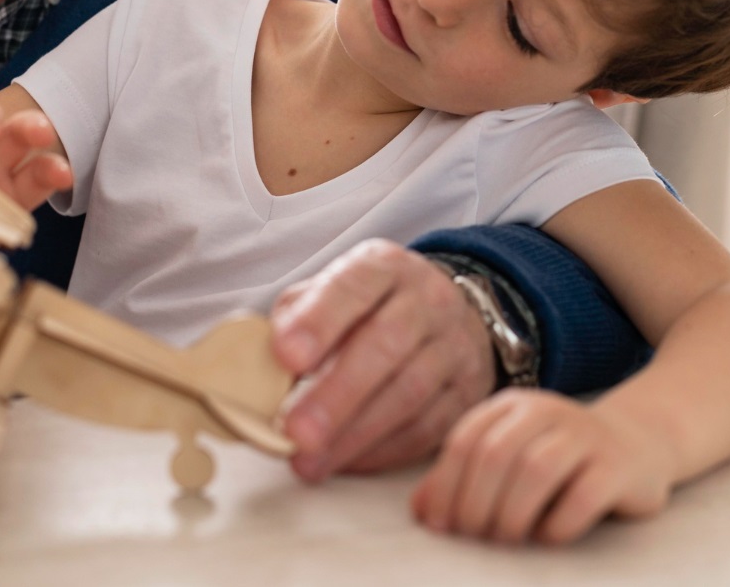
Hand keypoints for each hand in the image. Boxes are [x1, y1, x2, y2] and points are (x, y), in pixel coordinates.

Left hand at [269, 239, 495, 479]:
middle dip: (337, 393)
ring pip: (409, 393)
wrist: (453, 313)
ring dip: (354, 434)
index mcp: (383, 267)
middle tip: (296, 431)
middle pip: (386, 345)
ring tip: (309, 461)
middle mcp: (426, 301)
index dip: (319, 321)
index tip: (287, 356)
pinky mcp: (466, 393)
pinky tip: (345, 462)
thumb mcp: (333, 291)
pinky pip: (427, 428)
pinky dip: (381, 451)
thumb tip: (262, 362)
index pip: (353, 286)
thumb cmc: (371, 307)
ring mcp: (454, 347)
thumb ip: (297, 316)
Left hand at [411, 389, 672, 543]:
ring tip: (507, 539)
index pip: (465, 439)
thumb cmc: (558, 460)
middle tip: (474, 537)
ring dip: (512, 513)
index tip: (440, 526)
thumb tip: (421, 513)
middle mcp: (547, 410)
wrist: (637, 444)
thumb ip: (464, 479)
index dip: (446, 485)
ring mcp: (586, 435)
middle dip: (476, 502)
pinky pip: (583, 495)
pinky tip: (547, 537)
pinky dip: (558, 523)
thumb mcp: (508, 459)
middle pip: (496, 454)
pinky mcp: (619, 466)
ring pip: (537, 469)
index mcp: (512, 405)